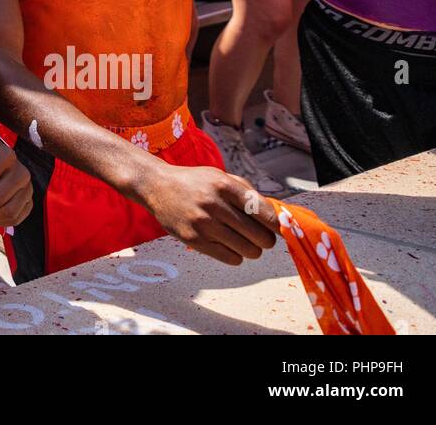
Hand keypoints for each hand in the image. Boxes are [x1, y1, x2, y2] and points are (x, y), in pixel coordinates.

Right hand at [139, 163, 278, 265]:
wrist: (156, 185)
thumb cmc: (195, 182)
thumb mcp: (221, 177)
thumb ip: (249, 194)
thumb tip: (279, 218)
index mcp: (225, 185)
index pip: (265, 213)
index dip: (278, 225)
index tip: (278, 229)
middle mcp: (214, 204)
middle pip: (261, 237)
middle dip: (265, 239)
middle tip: (257, 235)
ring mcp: (203, 223)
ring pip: (249, 251)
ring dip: (250, 249)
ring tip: (240, 239)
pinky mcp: (194, 240)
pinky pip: (232, 259)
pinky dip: (235, 255)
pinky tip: (226, 244)